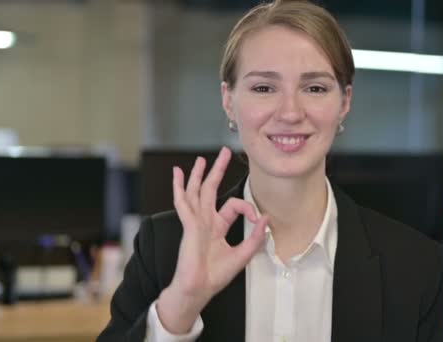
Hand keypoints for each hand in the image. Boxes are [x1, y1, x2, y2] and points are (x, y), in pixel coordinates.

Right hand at [156, 147, 266, 333]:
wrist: (198, 288)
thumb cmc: (215, 276)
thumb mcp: (242, 255)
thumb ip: (254, 237)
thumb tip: (266, 219)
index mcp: (217, 227)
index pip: (233, 205)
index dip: (248, 207)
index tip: (257, 218)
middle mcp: (205, 221)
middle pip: (211, 189)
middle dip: (217, 170)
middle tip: (223, 153)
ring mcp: (195, 222)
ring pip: (195, 191)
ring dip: (198, 174)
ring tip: (200, 159)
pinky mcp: (189, 225)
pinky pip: (183, 202)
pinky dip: (179, 186)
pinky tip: (177, 173)